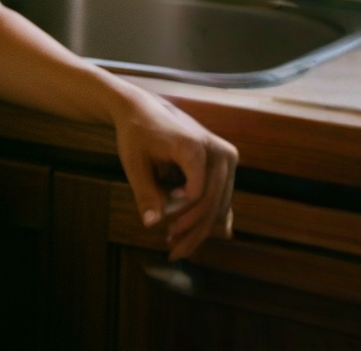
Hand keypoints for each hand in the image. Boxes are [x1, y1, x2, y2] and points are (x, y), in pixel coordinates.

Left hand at [113, 92, 237, 260]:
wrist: (143, 109)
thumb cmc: (136, 134)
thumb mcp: (133, 163)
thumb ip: (144, 192)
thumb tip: (151, 224)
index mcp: (195, 146)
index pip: (197, 193)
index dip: (181, 212)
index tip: (165, 223)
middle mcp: (219, 151)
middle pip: (212, 201)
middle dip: (192, 229)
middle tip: (171, 250)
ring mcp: (227, 157)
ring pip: (220, 204)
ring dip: (200, 228)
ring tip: (176, 246)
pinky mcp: (226, 164)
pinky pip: (222, 196)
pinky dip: (210, 217)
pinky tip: (212, 235)